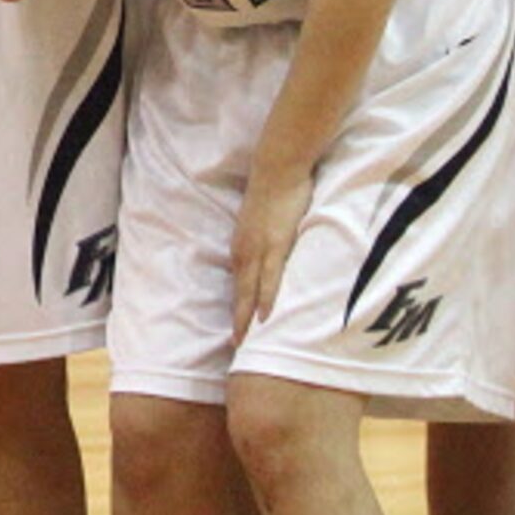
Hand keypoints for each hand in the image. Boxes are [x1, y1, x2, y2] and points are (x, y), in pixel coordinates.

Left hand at [230, 161, 315, 343]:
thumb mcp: (265, 221)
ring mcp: (258, 248)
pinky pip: (270, 277)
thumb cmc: (275, 192)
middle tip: (237, 346)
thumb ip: (267, 239)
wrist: (277, 168)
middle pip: (240, 293)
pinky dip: (266, 297)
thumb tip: (274, 252)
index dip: (239, 307)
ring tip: (246, 341)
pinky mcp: (276, 244)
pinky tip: (266, 316)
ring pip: (250, 290)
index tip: (238, 329)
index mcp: (243, 245)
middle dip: (238, 320)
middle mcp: (245, 249)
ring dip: (247, 316)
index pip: (239, 284)